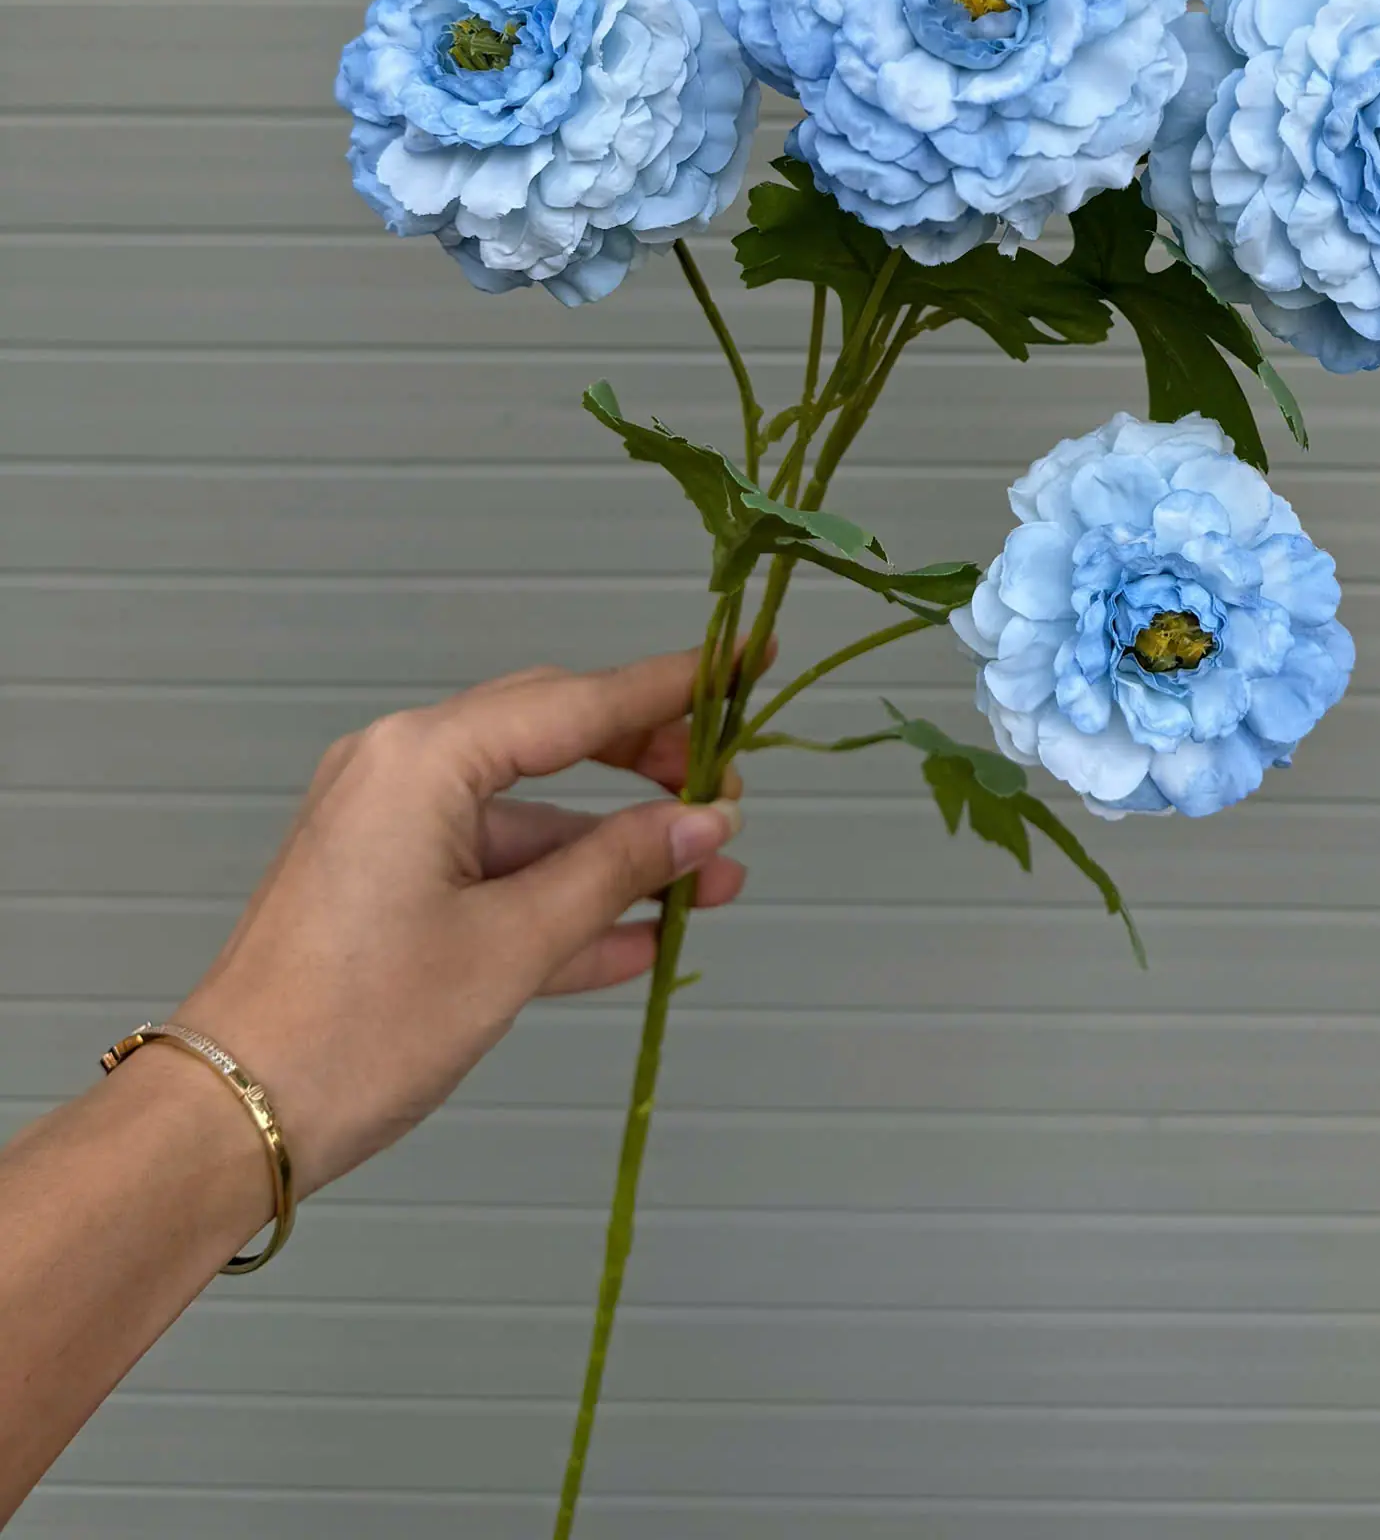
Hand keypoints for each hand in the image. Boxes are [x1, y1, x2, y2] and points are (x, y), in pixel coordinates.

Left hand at [178, 651, 744, 1197]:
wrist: (230, 1120)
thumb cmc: (359, 1028)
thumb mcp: (509, 948)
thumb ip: (615, 872)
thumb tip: (705, 824)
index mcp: (425, 758)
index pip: (578, 703)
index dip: (674, 688)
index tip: (748, 662)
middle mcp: (403, 770)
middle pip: (554, 741)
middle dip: (650, 770)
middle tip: (732, 795)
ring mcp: (390, 830)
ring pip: (531, 817)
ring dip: (617, 853)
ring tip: (711, 882)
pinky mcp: (385, 888)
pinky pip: (494, 871)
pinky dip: (562, 896)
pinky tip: (643, 934)